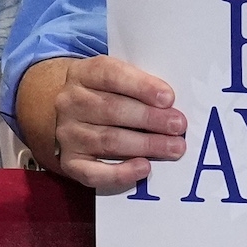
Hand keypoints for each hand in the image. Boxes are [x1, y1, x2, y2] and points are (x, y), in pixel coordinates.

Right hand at [40, 53, 186, 193]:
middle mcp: (70, 102)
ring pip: (108, 140)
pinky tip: (143, 167)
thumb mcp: (117, 80)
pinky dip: (121, 173)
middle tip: (178, 126)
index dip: (141, 86)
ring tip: (173, 147)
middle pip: (112, 109)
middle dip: (150, 119)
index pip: (111, 75)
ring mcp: (68, 133)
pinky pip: (94, 172)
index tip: (168, 98)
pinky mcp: (70, 162)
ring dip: (145, 145)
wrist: (71, 118)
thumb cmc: (106, 96)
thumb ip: (138, 86)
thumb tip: (171, 105)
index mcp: (83, 74)